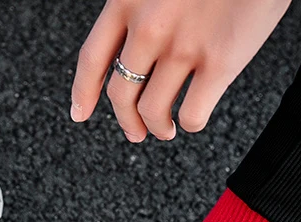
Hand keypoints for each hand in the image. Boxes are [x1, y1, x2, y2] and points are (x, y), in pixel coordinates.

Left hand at [71, 0, 289, 140]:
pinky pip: (193, 113)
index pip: (92, 59)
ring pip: (153, 111)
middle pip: (121, 94)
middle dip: (126, 121)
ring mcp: (183, 45)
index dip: (83, 92)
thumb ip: (141, 7)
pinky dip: (190, 123)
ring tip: (166, 128)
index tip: (80, 113)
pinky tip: (192, 119)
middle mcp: (149, 26)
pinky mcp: (220, 61)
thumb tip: (130, 50)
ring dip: (157, 127)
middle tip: (135, 131)